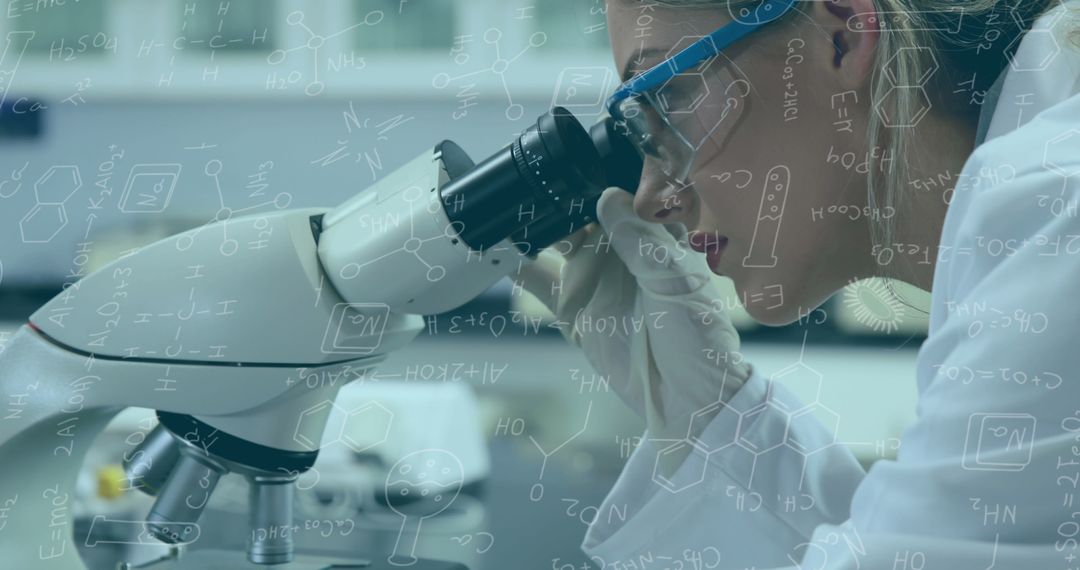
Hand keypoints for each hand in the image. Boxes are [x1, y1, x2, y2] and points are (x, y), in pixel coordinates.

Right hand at [516, 187, 751, 470]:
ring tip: (508, 210)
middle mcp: (620, 254)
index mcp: (654, 238)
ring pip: (557, 241)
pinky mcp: (573, 311)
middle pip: (582, 213)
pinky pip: (540, 283)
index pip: (622, 196)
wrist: (686, 400)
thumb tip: (607, 196)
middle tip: (533, 186)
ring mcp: (594, 280)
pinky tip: (496, 247)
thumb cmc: (697, 338)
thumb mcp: (675, 281)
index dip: (597, 177)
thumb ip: (641, 240)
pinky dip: (517, 266)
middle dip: (558, 198)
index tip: (570, 161)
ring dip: (535, 226)